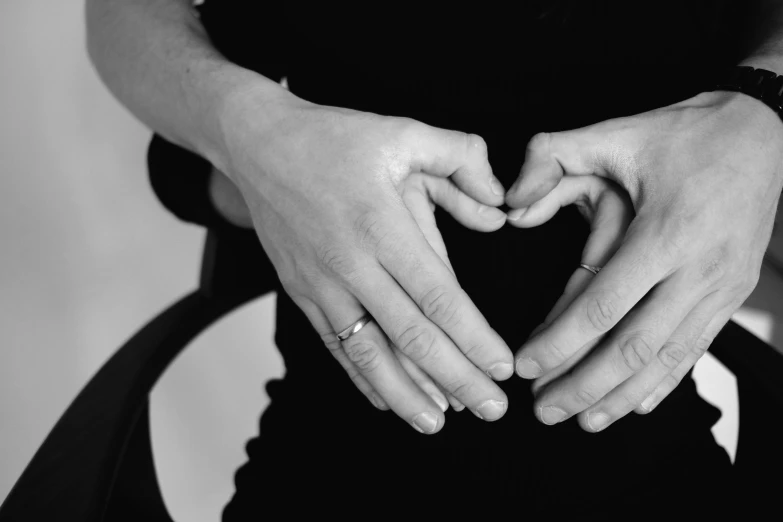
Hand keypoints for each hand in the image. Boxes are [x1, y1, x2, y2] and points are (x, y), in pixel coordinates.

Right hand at [217, 84, 513, 432]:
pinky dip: (362, 378)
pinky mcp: (301, 293)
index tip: (501, 367)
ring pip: (368, 354)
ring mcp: (321, 284)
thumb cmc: (334, 138)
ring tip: (438, 423)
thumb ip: (461, 159)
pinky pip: (335, 346)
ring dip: (406, 394)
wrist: (257, 144)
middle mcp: (351, 263)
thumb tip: (500, 208)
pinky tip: (386, 401)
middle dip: (455, 379)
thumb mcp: (404, 132)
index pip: (438, 296)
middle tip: (490, 410)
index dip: (472, 338)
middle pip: (411, 336)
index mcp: (382, 225)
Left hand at [505, 90, 782, 431]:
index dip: (560, 342)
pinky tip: (634, 404)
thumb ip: (552, 157)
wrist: (764, 132)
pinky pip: (695, 350)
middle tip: (543, 411)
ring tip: (582, 421)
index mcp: (665, 232)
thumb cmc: (684, 134)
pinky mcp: (732, 294)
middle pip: (634, 346)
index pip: (602, 305)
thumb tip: (509, 202)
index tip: (524, 366)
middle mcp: (698, 269)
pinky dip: (664, 383)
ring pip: (667, 359)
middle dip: (585, 385)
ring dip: (621, 395)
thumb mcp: (616, 132)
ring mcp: (721, 287)